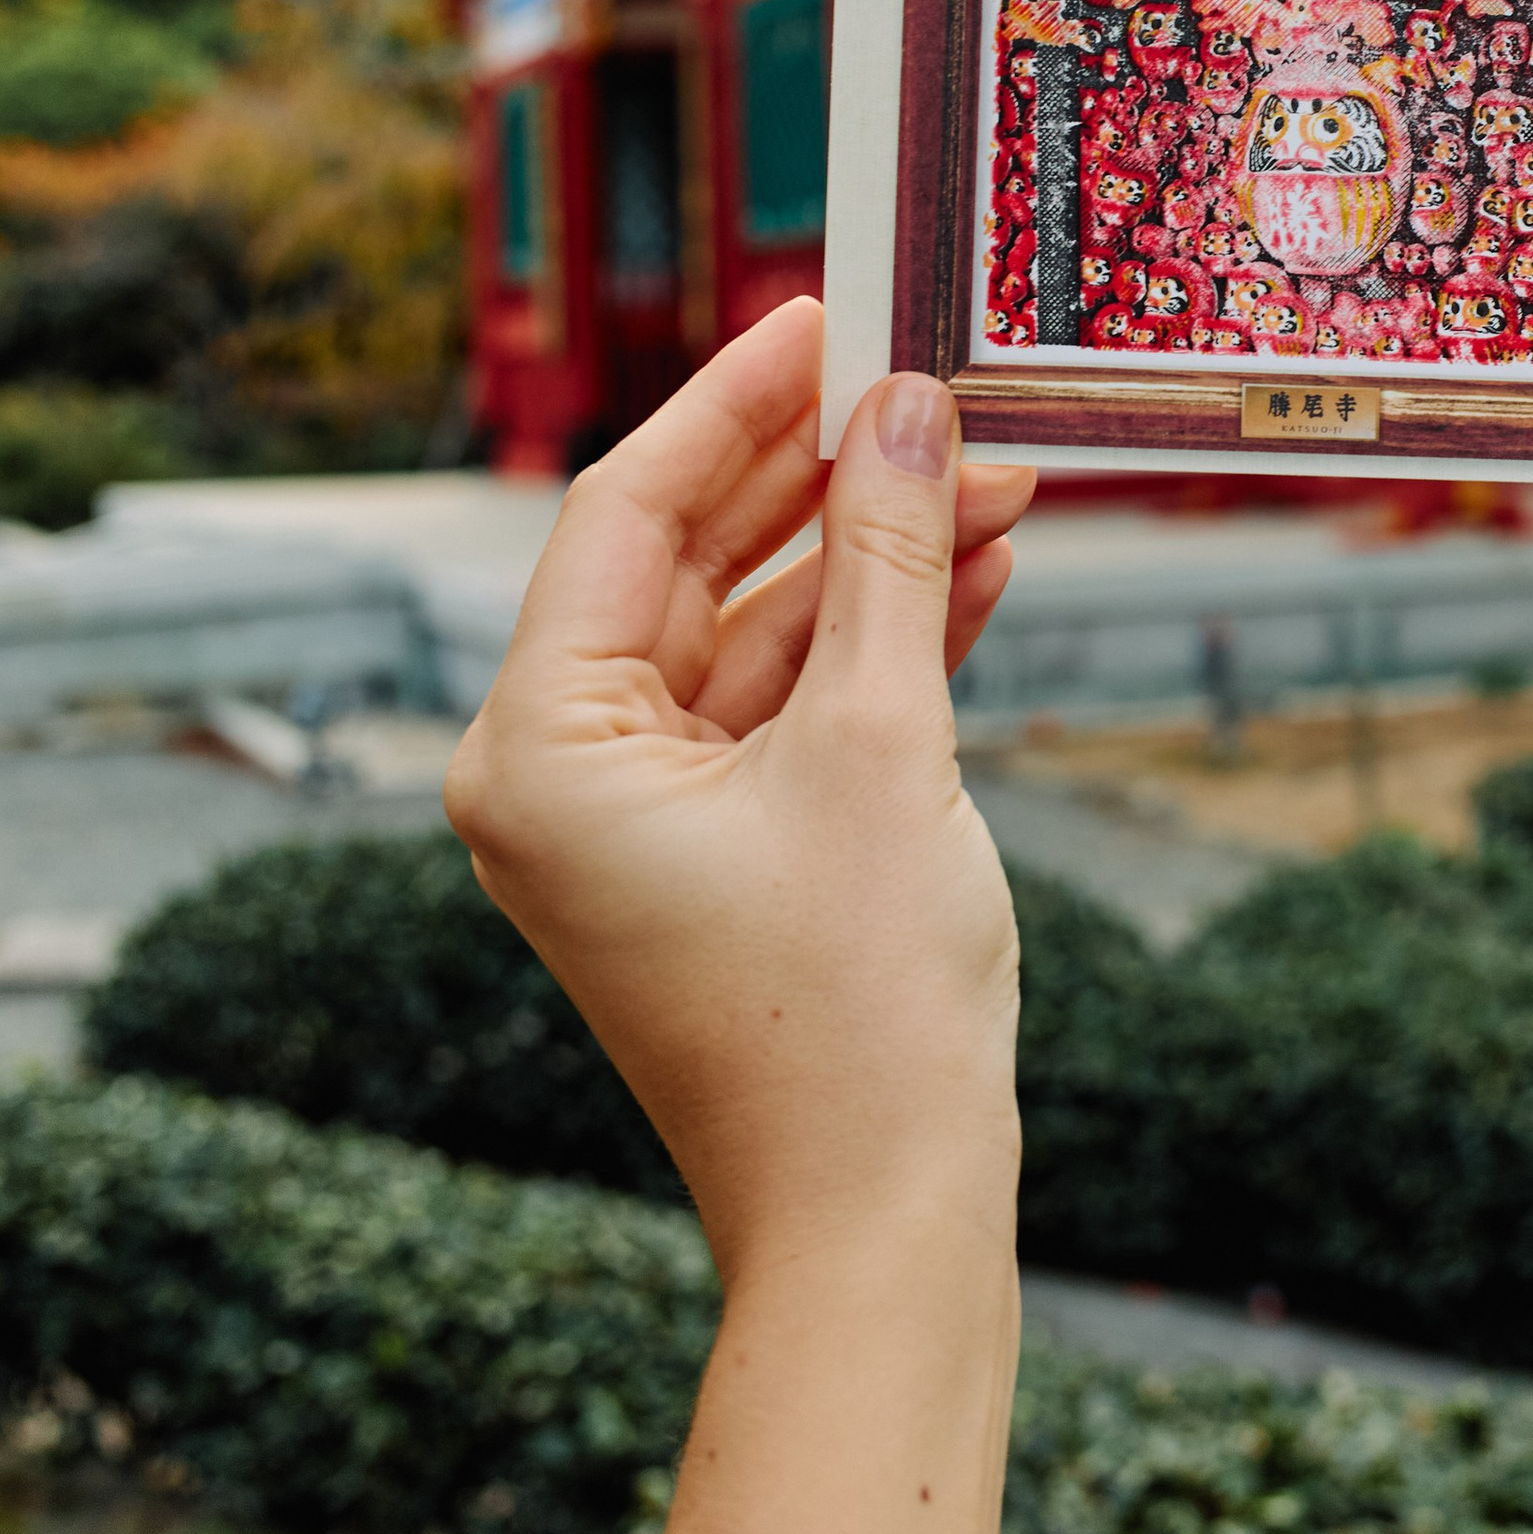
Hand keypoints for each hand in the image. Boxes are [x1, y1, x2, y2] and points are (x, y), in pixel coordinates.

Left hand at [445, 296, 1035, 1281]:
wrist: (882, 1222)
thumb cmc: (857, 1007)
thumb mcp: (883, 745)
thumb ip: (891, 557)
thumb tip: (908, 407)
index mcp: (535, 745)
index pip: (626, 513)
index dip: (733, 402)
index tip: (819, 311)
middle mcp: (558, 775)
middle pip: (690, 563)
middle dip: (824, 472)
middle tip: (927, 373)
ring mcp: (636, 822)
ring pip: (754, 634)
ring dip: (873, 556)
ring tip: (997, 470)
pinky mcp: (713, 858)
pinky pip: (784, 711)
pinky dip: (875, 646)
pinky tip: (975, 567)